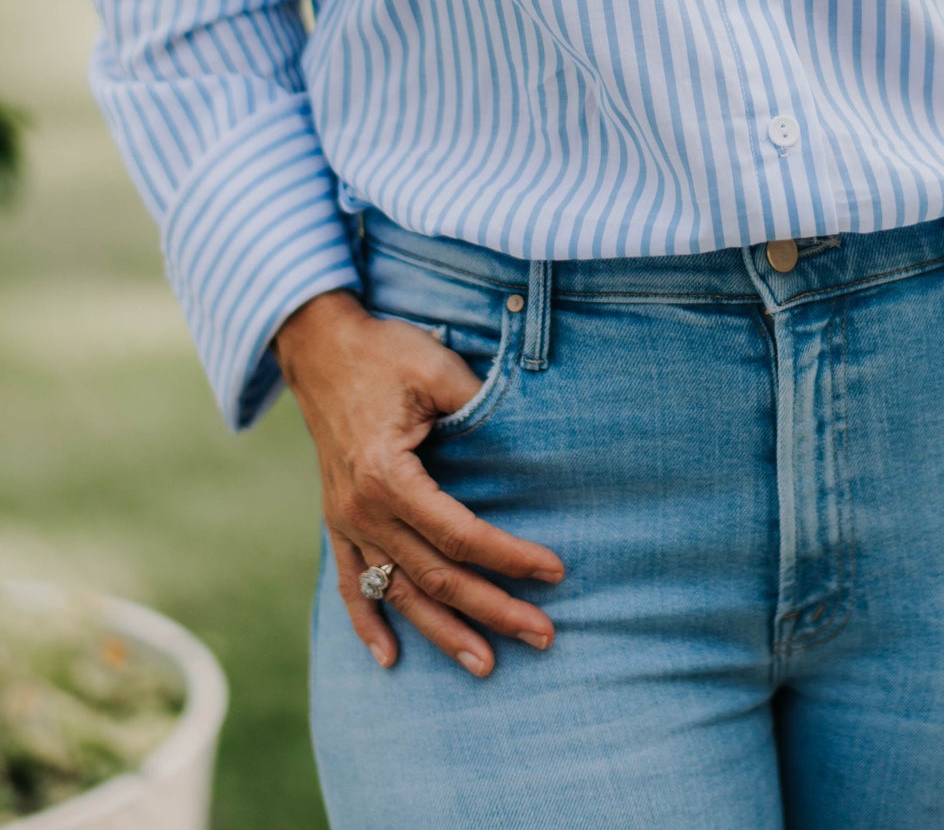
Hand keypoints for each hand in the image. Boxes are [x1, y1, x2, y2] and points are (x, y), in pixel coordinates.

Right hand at [273, 289, 564, 676]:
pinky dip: (367, 624)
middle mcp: (363, 510)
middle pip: (436, 578)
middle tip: (542, 636)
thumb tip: (526, 436)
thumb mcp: (435, 369)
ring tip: (484, 666)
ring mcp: (345, 521)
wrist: (319, 346)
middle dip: (492, 610)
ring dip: (442, 633)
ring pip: (399, 594)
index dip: (510, 557)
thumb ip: (477, 404)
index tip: (554, 571)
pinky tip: (388, 658)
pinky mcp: (336, 521)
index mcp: (388, 476)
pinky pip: (350, 584)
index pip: (460, 536)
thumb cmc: (384, 353)